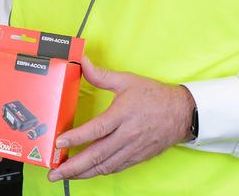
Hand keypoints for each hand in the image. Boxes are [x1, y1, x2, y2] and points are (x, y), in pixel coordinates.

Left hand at [48, 57, 193, 181]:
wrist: (183, 113)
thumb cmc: (155, 96)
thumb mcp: (127, 80)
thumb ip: (101, 75)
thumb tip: (82, 62)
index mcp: (123, 115)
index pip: (96, 129)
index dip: (76, 138)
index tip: (59, 143)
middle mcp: (127, 135)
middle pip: (97, 155)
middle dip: (73, 166)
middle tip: (54, 172)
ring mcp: (133, 149)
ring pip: (104, 166)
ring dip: (83, 173)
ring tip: (65, 175)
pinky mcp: (138, 158)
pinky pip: (115, 168)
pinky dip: (98, 172)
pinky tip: (86, 173)